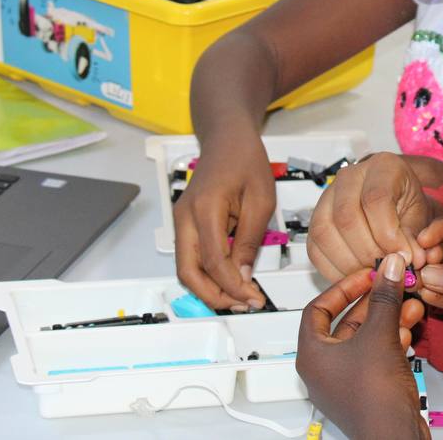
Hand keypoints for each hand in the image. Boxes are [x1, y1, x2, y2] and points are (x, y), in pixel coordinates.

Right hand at [172, 135, 273, 308]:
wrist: (227, 138)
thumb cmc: (245, 159)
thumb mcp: (261, 199)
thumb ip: (251, 239)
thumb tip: (244, 274)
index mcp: (205, 209)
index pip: (213, 261)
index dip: (233, 286)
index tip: (253, 297)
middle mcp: (185, 218)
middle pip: (188, 272)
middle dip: (214, 295)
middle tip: (243, 304)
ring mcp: (182, 222)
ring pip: (186, 268)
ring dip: (209, 288)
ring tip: (239, 296)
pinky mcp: (186, 224)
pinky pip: (192, 257)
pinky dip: (208, 274)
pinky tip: (230, 279)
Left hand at [297, 254, 430, 439]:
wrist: (394, 436)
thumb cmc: (374, 399)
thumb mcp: (380, 334)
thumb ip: (385, 297)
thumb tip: (389, 269)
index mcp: (312, 354)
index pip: (318, 308)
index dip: (343, 288)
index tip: (364, 276)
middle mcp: (324, 369)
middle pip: (345, 323)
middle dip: (373, 303)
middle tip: (388, 286)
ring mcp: (345, 381)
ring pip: (364, 339)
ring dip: (386, 319)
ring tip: (407, 305)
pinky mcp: (366, 391)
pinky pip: (375, 356)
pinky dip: (391, 340)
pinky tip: (408, 329)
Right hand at [307, 152, 440, 280]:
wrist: (395, 206)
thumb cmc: (408, 207)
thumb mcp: (421, 217)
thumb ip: (416, 238)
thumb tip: (410, 261)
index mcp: (382, 167)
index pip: (376, 199)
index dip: (389, 234)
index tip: (405, 258)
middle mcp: (350, 177)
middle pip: (346, 217)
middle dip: (369, 252)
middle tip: (388, 271)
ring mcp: (327, 198)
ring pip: (325, 233)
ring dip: (350, 264)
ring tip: (374, 275)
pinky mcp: (315, 221)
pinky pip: (315, 249)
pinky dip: (335, 270)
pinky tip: (357, 277)